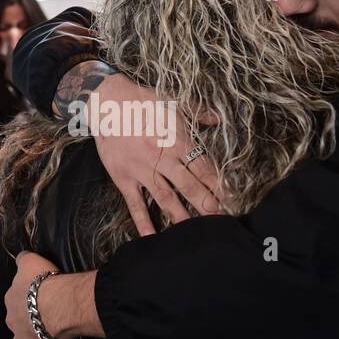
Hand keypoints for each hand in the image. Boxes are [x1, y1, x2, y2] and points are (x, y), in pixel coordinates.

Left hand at [3, 251, 65, 338]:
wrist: (58, 305)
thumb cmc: (45, 281)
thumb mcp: (31, 261)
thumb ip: (23, 259)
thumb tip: (20, 256)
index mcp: (12, 299)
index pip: (15, 298)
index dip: (26, 298)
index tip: (37, 297)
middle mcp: (13, 320)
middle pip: (16, 320)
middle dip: (24, 320)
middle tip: (40, 316)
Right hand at [92, 74, 224, 235]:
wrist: (108, 102)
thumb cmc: (143, 101)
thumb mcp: (174, 102)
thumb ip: (198, 112)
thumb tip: (217, 118)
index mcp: (177, 141)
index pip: (203, 168)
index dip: (218, 185)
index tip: (231, 198)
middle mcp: (162, 159)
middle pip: (189, 186)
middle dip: (206, 204)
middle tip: (220, 220)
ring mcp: (142, 171)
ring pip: (166, 198)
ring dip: (181, 216)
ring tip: (195, 232)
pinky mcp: (124, 178)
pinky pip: (135, 204)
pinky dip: (142, 221)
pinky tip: (151, 236)